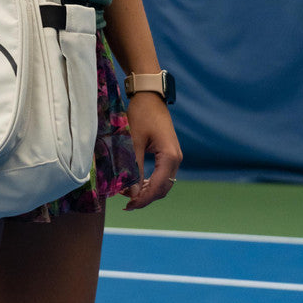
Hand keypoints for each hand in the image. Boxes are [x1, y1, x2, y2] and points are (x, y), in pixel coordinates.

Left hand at [122, 93, 182, 209]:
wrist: (150, 96)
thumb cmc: (141, 114)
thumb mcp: (134, 140)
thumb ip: (133, 167)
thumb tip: (131, 191)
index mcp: (170, 157)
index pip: (158, 187)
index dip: (143, 199)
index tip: (129, 206)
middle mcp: (176, 159)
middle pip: (163, 189)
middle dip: (146, 198)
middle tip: (126, 204)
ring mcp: (174, 156)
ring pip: (163, 183)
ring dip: (148, 191)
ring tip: (129, 195)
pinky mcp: (169, 153)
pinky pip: (162, 174)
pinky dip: (151, 182)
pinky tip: (137, 184)